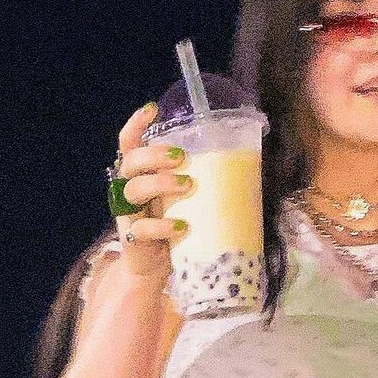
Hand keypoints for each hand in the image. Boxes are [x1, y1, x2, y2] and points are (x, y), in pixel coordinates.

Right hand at [112, 102, 198, 287]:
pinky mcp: (133, 240)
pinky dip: (163, 226)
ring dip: (160, 182)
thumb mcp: (186, 198)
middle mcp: (130, 190)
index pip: (129, 143)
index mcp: (141, 175)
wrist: (156, 269)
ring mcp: (129, 215)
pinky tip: (182, 226)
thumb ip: (200, 178)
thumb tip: (248, 157)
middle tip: (182, 157)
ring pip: (133, 190)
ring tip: (187, 185)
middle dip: (154, 154)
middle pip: (130, 161)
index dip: (136, 125)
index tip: (153, 109)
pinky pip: (142, 229)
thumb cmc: (175, 226)